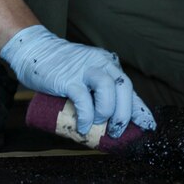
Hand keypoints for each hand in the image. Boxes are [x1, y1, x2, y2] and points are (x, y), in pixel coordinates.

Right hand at [0, 24, 155, 137]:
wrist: (35, 50)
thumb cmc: (61, 68)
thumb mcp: (86, 75)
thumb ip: (96, 90)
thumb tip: (107, 121)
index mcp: (108, 64)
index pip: (129, 88)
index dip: (140, 109)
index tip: (148, 127)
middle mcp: (101, 63)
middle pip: (124, 88)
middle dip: (125, 114)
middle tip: (117, 132)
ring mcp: (85, 69)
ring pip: (108, 91)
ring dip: (106, 113)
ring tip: (96, 124)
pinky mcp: (68, 79)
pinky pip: (84, 99)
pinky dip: (86, 117)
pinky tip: (83, 127)